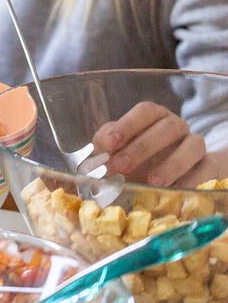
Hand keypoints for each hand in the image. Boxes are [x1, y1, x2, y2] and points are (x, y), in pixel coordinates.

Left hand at [93, 100, 227, 186]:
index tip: (108, 143)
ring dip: (172, 164)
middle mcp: (177, 126)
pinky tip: (176, 191)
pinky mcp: (210, 165)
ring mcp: (195, 144)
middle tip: (120, 165)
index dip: (127, 125)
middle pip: (167, 127)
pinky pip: (208, 169)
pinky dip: (193, 180)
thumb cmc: (137, 158)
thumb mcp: (118, 150)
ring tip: (153, 181)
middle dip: (142, 147)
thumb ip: (105, 147)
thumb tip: (93, 156)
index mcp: (153, 117)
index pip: (145, 111)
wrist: (171, 173)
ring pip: (193, 146)